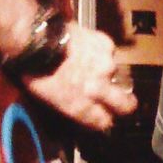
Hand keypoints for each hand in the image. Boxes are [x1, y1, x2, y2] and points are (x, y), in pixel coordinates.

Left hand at [23, 22, 137, 131]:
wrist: (39, 39)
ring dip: (106, 71)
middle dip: (126, 105)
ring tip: (91, 64)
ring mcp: (106, 66)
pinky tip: (87, 47)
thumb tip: (83, 108)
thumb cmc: (36, 71)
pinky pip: (109, 52)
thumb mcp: (51, 100)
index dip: (105, 119)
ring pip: (115, 73)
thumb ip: (73, 107)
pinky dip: (101, 51)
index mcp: (82, 108)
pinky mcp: (107, 45)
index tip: (104, 116)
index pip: (105, 122)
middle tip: (123, 102)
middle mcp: (98, 90)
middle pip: (126, 105)